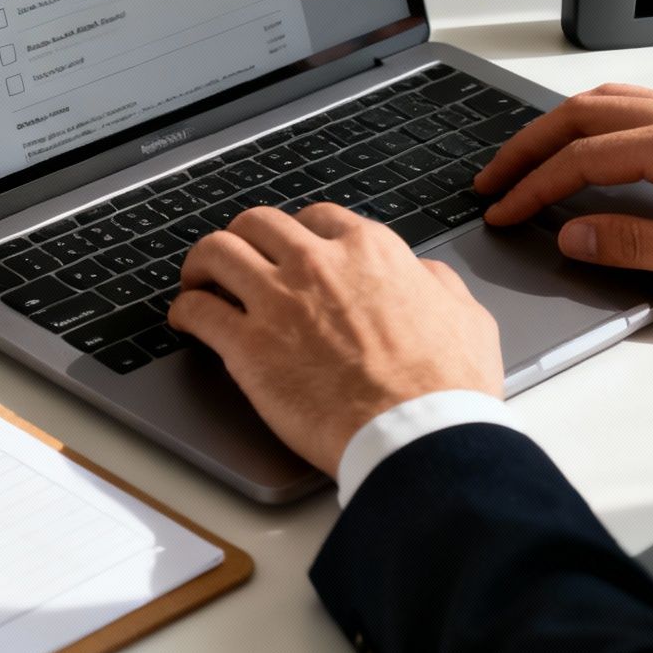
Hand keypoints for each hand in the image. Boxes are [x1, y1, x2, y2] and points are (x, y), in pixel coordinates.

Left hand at [165, 204, 502, 474]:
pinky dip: (186, 310)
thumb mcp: (465, 316)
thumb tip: (422, 274)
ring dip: (203, 262)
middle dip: (244, 236)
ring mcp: (278, 300)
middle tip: (238, 258)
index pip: (319, 218)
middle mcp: (318, 263)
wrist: (418, 434)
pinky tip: (186, 321)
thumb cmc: (446, 387)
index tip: (290, 250)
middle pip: (258, 223)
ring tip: (198, 280)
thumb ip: (437, 283)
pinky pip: (198, 310)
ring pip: (217, 251)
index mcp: (370, 251)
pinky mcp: (247, 346)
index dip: (299, 233)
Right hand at [474, 84, 652, 300]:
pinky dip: (601, 123)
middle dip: (530, 145)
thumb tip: (573, 233)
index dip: (533, 185)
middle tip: (495, 176)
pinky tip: (598, 146)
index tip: (503, 209)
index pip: (582, 157)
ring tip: (532, 157)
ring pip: (613, 101)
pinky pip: (644, 107)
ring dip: (563, 127)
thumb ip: (633, 244)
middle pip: (584, 113)